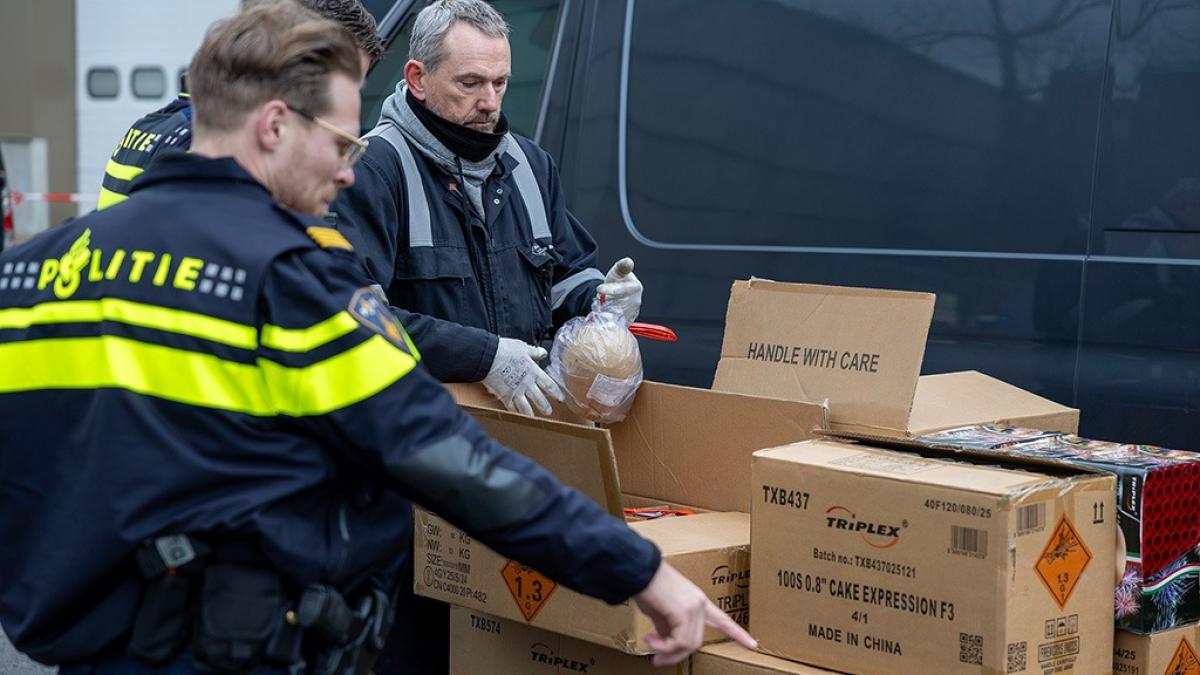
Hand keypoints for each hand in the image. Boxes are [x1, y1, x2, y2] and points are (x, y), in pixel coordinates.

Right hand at [482, 337, 564, 415]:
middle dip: (545, 407)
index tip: (560, 398)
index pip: (549, 385)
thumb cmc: (505, 350)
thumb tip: (543, 352)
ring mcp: (516, 391)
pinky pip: (511, 407)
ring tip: (533, 418)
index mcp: (533, 372)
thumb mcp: (523, 347)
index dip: (556, 392)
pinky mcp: (504, 396)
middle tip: (548, 412)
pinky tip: (516, 414)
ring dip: (530, 413)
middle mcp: (527, 384)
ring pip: (526, 407)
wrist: (489, 357)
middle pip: (539, 399)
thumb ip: (534, 352)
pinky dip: (514, 411)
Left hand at [596, 257, 641, 321]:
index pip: (623, 290)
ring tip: (599, 311)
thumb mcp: (618, 271)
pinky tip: (602, 318)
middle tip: (596, 302)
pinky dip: (608, 322)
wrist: (615, 293)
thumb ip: (622, 266)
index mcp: (635, 287)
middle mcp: (635, 302)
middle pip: (621, 305)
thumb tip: (628, 261)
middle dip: (607, 304)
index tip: (599, 288)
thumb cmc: (618, 281)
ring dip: (607, 314)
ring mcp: (631, 313)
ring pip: (618, 316)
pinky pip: (616, 324)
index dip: (611, 289)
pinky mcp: (624, 322)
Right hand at [633, 561, 756, 665]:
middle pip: (696, 641)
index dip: (738, 634)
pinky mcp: (684, 611)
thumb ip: (669, 627)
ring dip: (667, 651)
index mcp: (698, 601)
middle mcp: (700, 603)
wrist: (638, 571)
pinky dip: (663, 646)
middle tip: (657, 659)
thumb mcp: (661, 611)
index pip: (723, 620)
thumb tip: (668, 644)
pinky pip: (679, 641)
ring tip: (650, 644)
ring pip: (688, 644)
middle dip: (675, 655)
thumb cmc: (646, 587)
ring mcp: (694, 607)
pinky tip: (650, 639)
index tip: (753, 645)